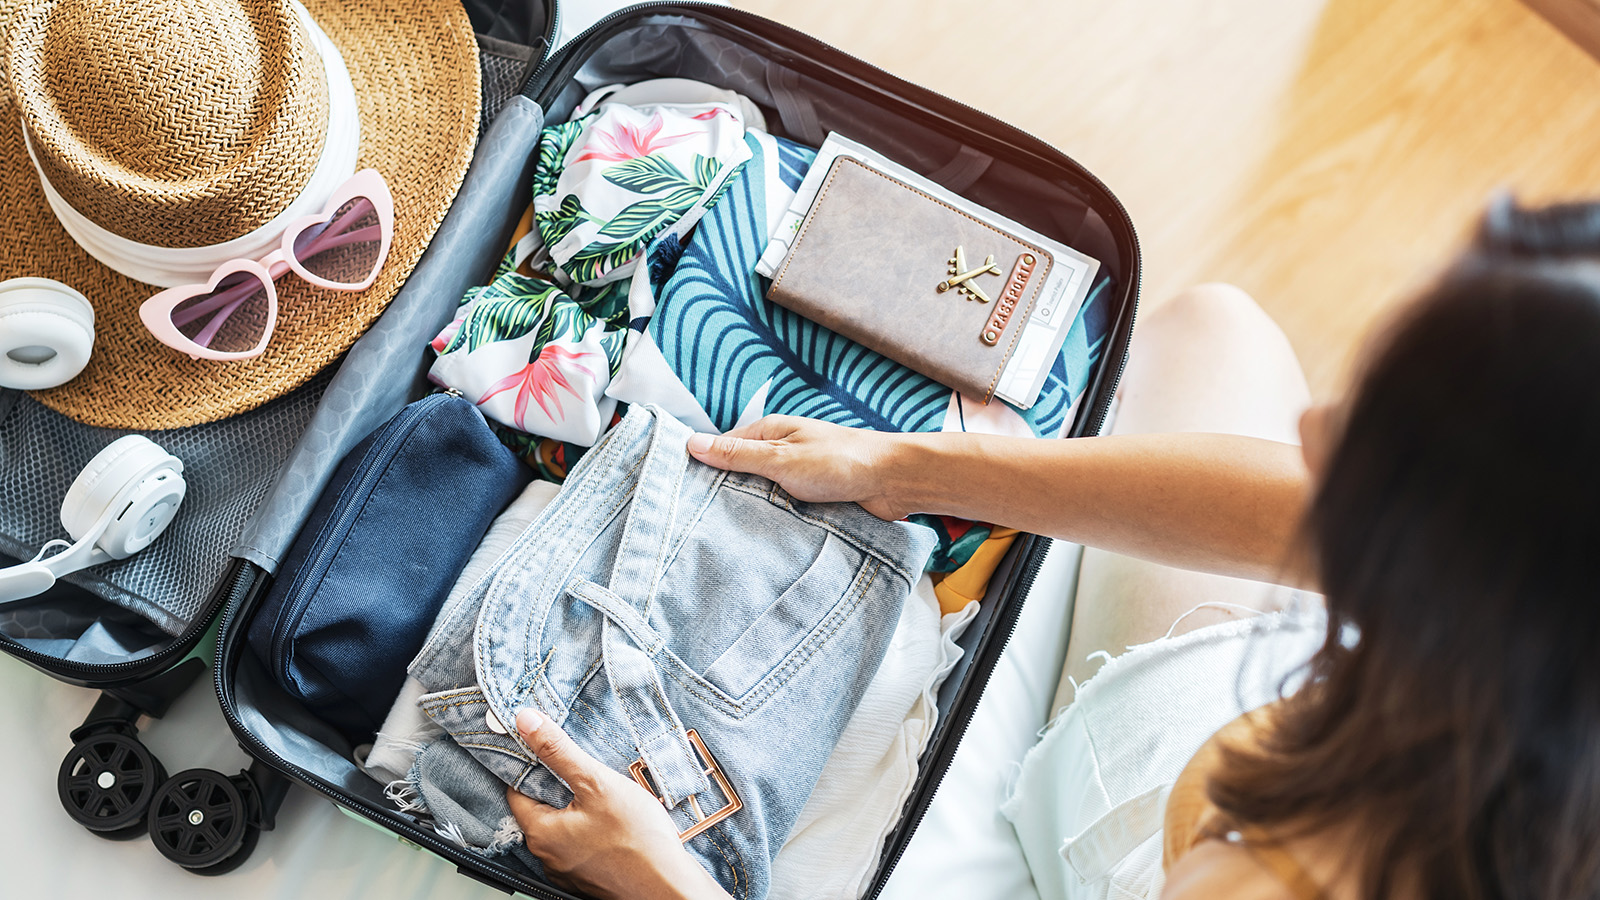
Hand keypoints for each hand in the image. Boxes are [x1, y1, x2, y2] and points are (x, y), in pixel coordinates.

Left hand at [505, 709, 730, 899]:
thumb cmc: (637, 839)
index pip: (515, 790)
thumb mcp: (596, 783)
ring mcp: (567, 871)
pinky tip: (614, 822)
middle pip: (539, 809)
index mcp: (540, 833)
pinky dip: (590, 830)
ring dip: (576, 809)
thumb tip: (525, 721)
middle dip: (558, 786)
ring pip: (562, 827)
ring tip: (603, 795)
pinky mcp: (588, 878)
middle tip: (583, 769)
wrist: (668, 886)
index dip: (529, 764)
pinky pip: (579, 845)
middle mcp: (547, 857)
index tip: (546, 747)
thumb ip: (559, 751)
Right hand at [685, 416, 913, 519]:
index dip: (705, 468)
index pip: (724, 448)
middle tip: (703, 521)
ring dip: (755, 511)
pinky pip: (784, 511)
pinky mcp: (812, 499)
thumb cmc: (841, 460)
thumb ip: (738, 454)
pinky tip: (764, 538)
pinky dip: (776, 521)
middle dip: (728, 495)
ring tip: (732, 534)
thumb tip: (693, 444)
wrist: (893, 482)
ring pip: (763, 497)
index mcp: (770, 433)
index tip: (683, 492)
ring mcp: (797, 476)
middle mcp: (782, 452)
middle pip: (741, 475)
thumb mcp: (781, 457)